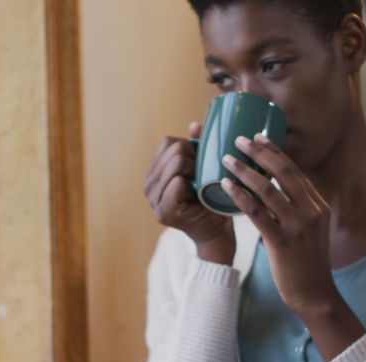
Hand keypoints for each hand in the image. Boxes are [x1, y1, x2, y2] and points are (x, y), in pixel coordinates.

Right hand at [142, 122, 234, 263]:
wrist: (217, 232)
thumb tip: (195, 125)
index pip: (167, 142)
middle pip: (172, 149)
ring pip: (176, 163)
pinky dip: (192, 185)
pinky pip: (177, 183)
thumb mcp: (203, 168)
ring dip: (195, 169)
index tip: (201, 162)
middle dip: (194, 157)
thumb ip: (197, 148)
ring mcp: (154, 199)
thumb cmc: (212, 199)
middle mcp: (148, 185)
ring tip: (202, 183)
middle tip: (204, 175)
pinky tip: (200, 194)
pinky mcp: (164, 211)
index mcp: (154, 172)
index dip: (188, 146)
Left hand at [220, 133, 338, 316]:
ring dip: (245, 171)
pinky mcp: (282, 241)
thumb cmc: (306, 263)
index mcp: (317, 204)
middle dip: (260, 152)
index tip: (258, 137)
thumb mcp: (309, 230)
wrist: (315, 294)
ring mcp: (298, 225)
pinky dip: (240, 196)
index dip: (275, 152)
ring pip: (268, 189)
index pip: (295, 170)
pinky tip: (226, 187)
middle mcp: (310, 210)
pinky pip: (257, 213)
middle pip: (284, 171)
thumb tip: (272, 192)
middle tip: (240, 138)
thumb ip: (296, 209)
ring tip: (226, 159)